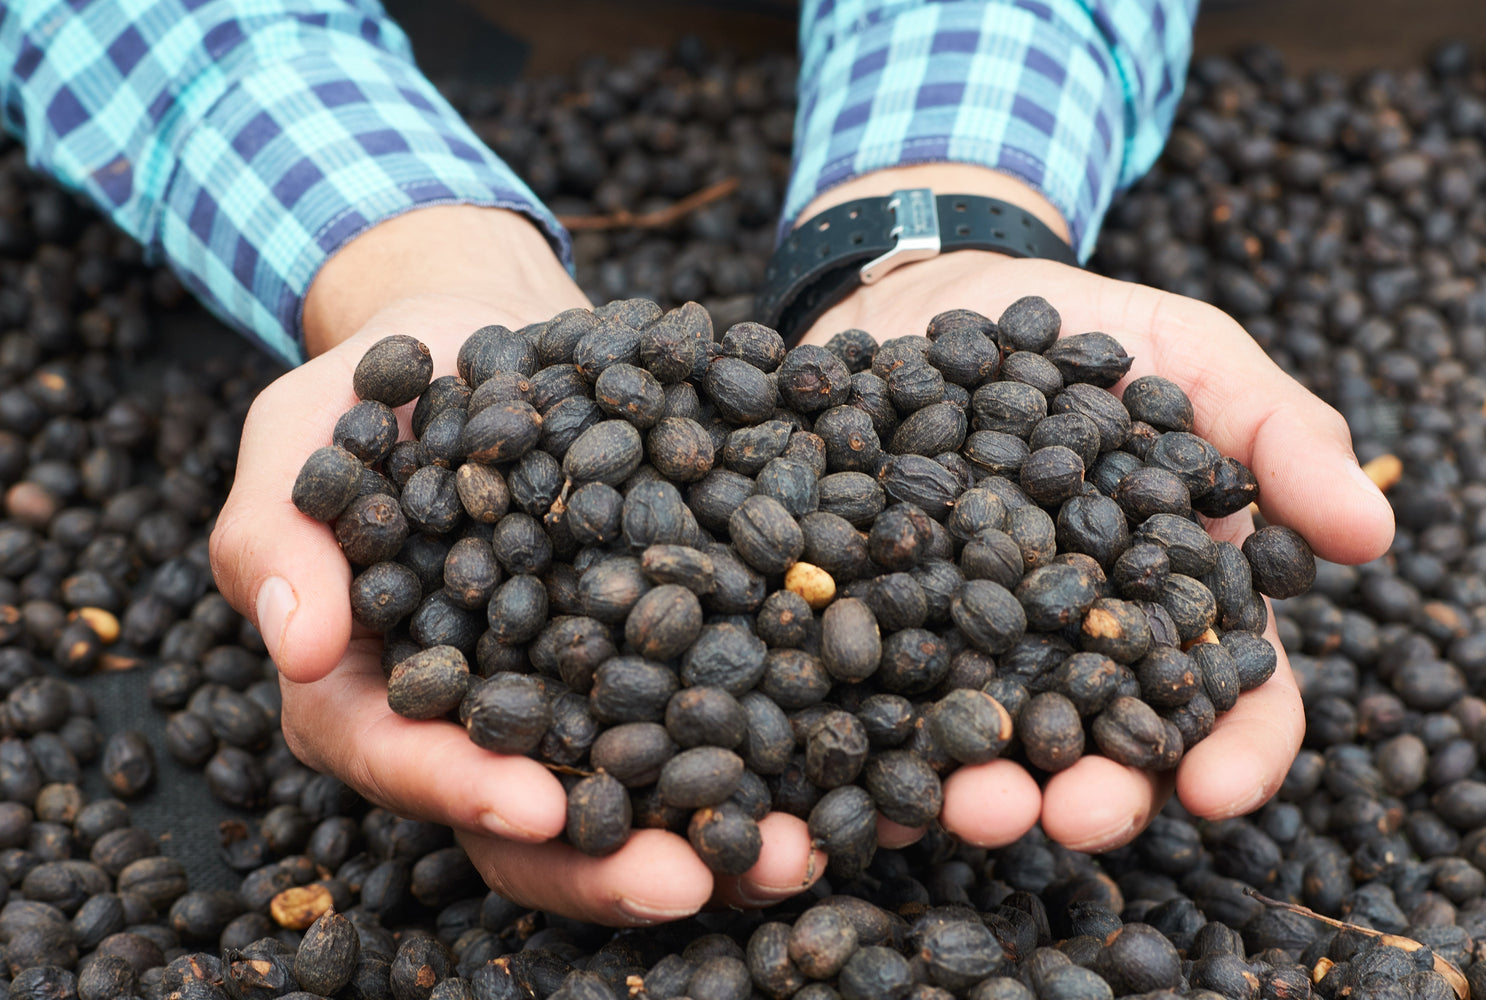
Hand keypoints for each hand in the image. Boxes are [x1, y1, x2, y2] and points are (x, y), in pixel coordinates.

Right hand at [209, 206, 825, 923]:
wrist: (485, 341)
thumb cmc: (375, 390)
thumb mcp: (302, 439)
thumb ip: (281, 535)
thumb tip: (299, 644)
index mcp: (373, 688)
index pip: (403, 758)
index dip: (463, 791)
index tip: (539, 808)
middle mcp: (475, 717)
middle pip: (529, 818)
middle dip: (606, 860)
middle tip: (696, 878)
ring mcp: (568, 695)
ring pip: (629, 792)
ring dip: (708, 832)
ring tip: (795, 849)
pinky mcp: (649, 657)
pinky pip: (701, 714)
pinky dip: (765, 744)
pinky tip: (840, 760)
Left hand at [799, 167, 1394, 853]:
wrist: (941, 297)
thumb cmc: (1090, 334)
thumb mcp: (1195, 361)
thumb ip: (1280, 438)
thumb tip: (1374, 532)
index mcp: (1174, 610)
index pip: (1231, 707)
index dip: (1237, 757)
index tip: (1216, 790)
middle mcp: (1074, 651)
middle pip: (1102, 751)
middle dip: (1092, 798)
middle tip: (1066, 816)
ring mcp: (972, 649)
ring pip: (984, 747)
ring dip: (977, 791)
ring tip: (959, 803)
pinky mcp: (877, 627)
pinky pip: (870, 697)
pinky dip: (862, 738)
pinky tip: (849, 763)